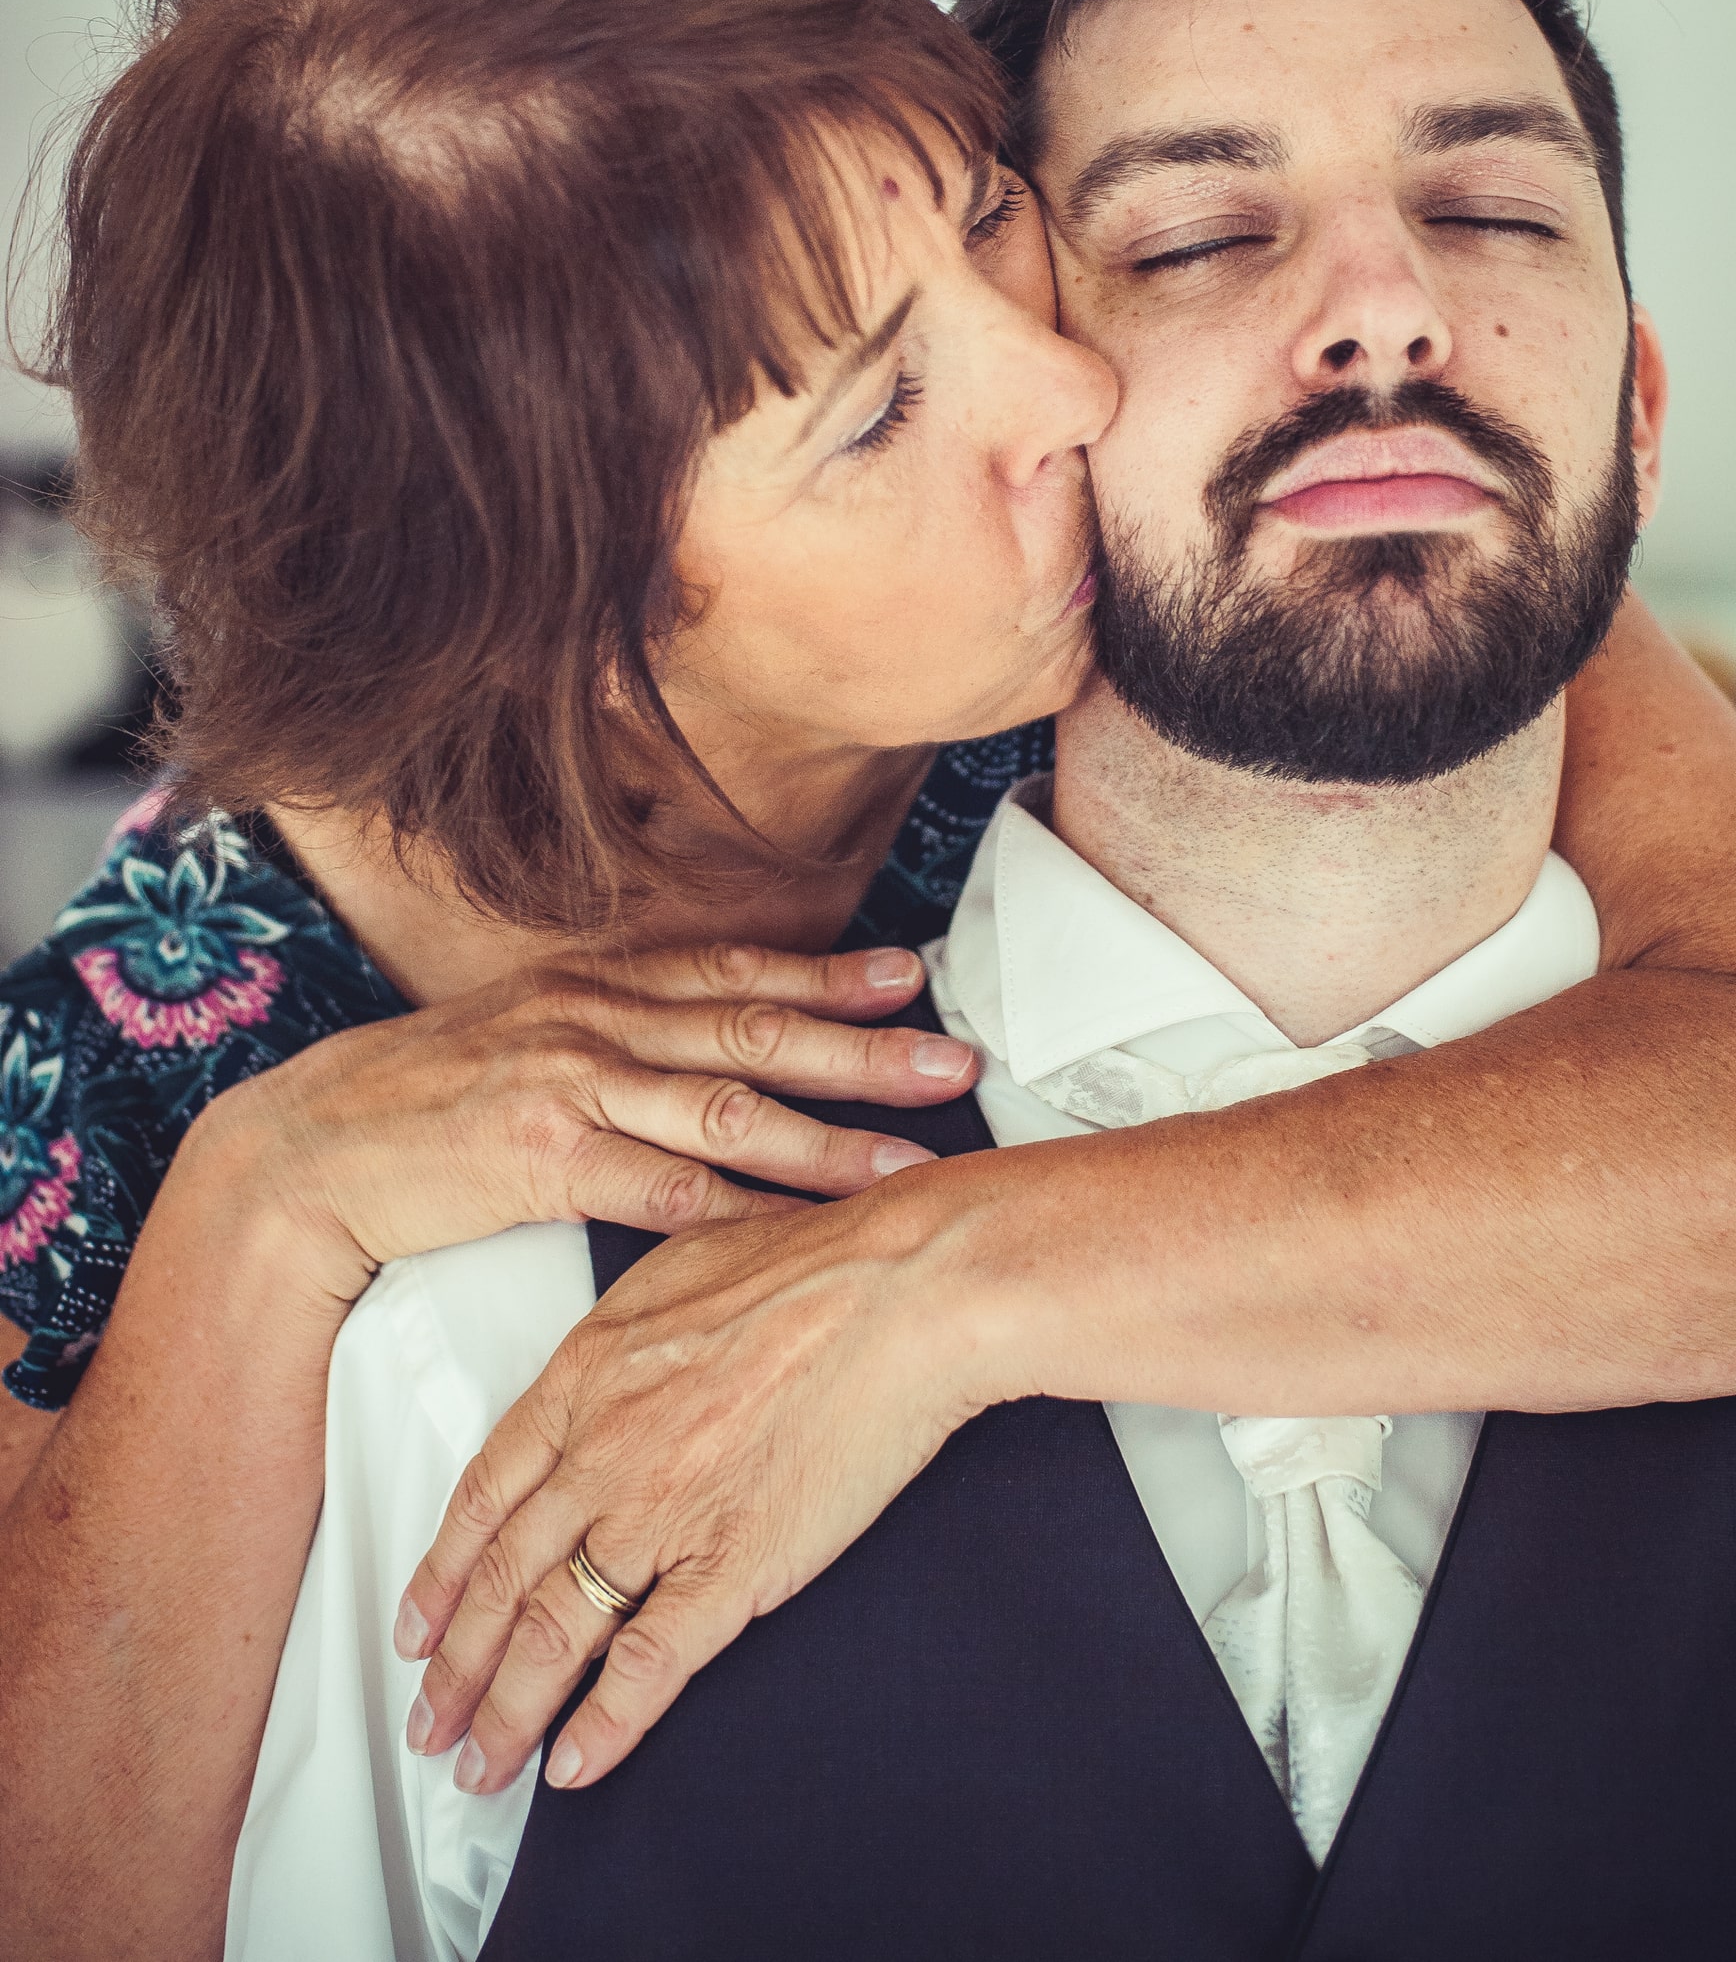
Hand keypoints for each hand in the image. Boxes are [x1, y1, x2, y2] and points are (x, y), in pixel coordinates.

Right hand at [188, 941, 976, 1299]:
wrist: (312, 1147)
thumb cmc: (422, 1096)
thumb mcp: (522, 1029)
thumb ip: (610, 1026)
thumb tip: (698, 1036)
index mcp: (594, 985)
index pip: (732, 972)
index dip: (827, 973)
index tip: (910, 974)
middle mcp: (594, 1021)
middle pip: (754, 1031)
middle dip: (864, 1048)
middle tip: (954, 1060)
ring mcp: (571, 1087)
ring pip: (727, 1111)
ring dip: (829, 1139)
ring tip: (910, 1163)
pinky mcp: (546, 1162)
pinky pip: (666, 1191)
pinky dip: (743, 1211)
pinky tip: (802, 1231)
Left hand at [396, 1168, 1008, 1792]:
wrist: (899, 1288)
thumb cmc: (815, 1261)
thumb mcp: (682, 1261)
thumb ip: (631, 1327)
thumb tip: (618, 1351)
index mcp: (588, 1374)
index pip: (485, 1494)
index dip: (442, 1572)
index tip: (417, 1625)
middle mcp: (605, 1450)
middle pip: (502, 1578)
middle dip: (455, 1667)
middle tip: (429, 1723)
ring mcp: (663, 1512)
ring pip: (554, 1633)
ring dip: (507, 1712)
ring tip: (481, 1767)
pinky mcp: (733, 1564)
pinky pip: (647, 1665)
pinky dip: (604, 1726)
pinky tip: (576, 1765)